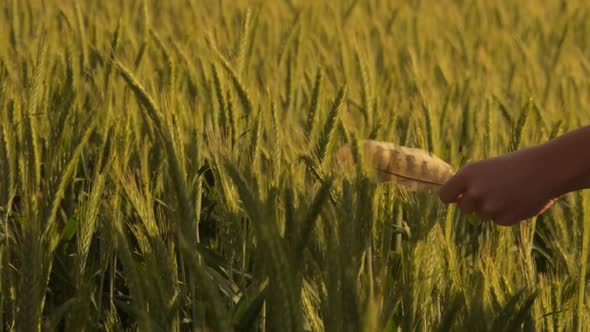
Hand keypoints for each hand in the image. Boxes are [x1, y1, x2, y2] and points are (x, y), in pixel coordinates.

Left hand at [438, 146, 559, 225]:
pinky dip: (508, 214)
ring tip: (510, 192)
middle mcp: (474, 192)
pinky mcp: (504, 219)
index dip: (451, 198)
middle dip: (476, 203)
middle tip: (495, 190)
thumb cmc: (514, 166)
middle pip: (464, 209)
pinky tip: (519, 200)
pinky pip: (499, 221)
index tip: (457, 198)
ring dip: (493, 208)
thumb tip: (456, 202)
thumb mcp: (487, 169)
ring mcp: (489, 207)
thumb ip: (470, 185)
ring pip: (482, 216)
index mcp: (467, 175)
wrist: (546, 169)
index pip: (444, 196)